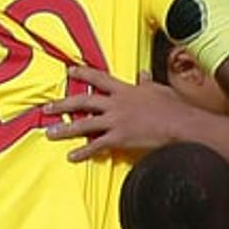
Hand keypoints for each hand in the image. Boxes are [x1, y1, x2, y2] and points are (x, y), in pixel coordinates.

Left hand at [46, 66, 198, 158]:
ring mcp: (116, 121)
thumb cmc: (173, 107)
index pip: (98, 78)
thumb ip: (146, 82)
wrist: (181, 123)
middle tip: (48, 107)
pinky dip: (83, 152)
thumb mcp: (158, 90)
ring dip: (65, 129)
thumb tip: (142, 74)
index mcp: (125, 90)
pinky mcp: (120, 138)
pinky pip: (97, 145)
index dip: (82, 74)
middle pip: (83, 101)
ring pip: (84, 124)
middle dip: (63, 104)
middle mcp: (116, 103)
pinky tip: (72, 156)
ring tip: (50, 133)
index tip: (69, 72)